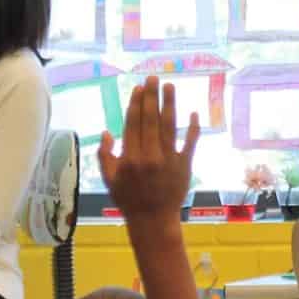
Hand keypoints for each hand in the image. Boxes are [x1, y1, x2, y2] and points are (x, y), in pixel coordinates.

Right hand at [99, 77, 198, 222]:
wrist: (153, 220)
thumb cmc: (129, 200)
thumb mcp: (109, 180)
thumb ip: (105, 156)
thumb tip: (107, 132)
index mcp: (130, 157)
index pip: (133, 124)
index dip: (136, 104)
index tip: (138, 88)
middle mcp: (149, 155)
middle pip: (150, 119)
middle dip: (151, 96)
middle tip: (153, 78)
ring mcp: (168, 159)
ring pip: (169, 126)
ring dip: (169, 104)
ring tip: (169, 86)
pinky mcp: (185, 165)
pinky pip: (190, 143)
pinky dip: (193, 128)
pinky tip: (193, 113)